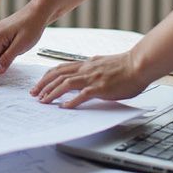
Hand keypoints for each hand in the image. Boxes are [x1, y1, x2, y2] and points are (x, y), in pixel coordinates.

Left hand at [30, 50, 148, 106]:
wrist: (139, 64)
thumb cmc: (126, 66)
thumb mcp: (104, 64)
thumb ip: (93, 69)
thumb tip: (87, 76)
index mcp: (86, 64)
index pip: (61, 68)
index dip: (47, 76)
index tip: (39, 84)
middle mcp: (86, 69)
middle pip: (58, 74)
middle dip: (43, 84)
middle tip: (34, 94)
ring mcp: (92, 78)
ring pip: (65, 84)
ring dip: (52, 93)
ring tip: (43, 101)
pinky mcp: (100, 87)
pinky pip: (82, 95)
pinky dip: (71, 101)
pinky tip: (64, 108)